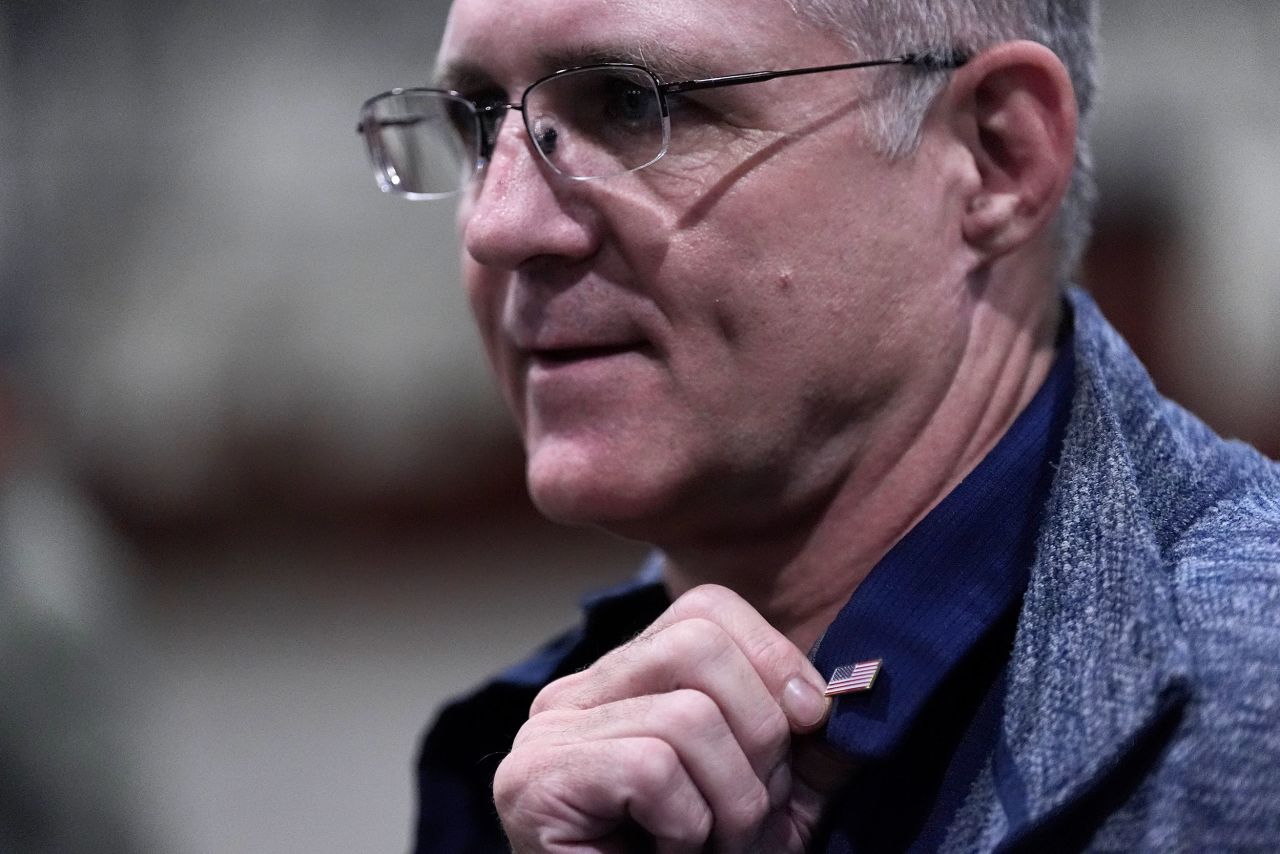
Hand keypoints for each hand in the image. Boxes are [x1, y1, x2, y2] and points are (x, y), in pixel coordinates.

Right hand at [493, 584, 845, 852]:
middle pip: (697, 643)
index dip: (773, 656)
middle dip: (759, 734)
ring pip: (687, 715)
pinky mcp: (538, 778)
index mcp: (625, 681)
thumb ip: (806, 743)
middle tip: (751, 816)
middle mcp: (574, 692)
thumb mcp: (770, 797)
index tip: (810, 724)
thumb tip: (853, 688)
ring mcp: (548, 733)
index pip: (705, 608)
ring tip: (715, 849)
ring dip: (731, 801)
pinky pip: (653, 768)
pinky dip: (687, 828)